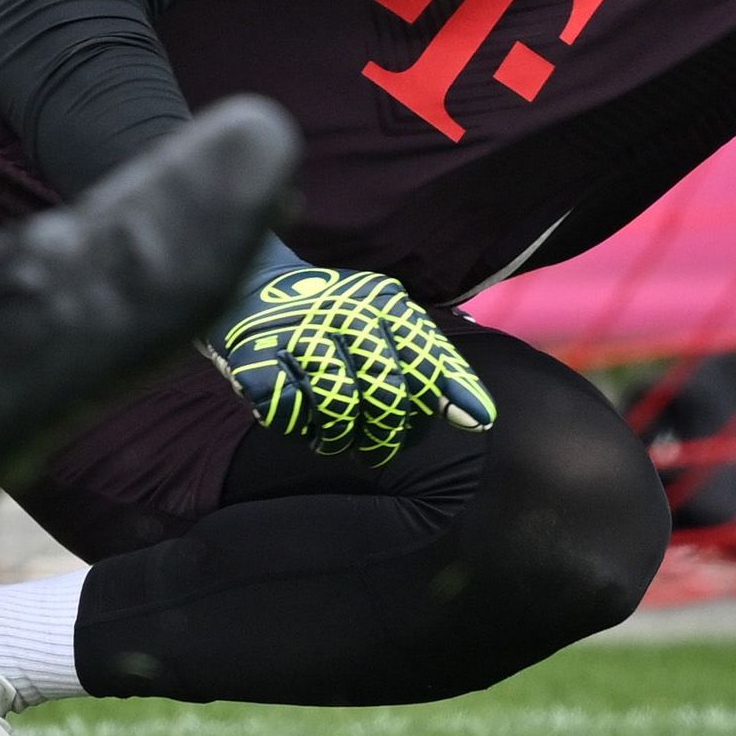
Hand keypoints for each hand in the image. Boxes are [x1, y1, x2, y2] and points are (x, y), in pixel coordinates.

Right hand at [211, 264, 496, 463]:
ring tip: (336, 437)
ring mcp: (299, 334)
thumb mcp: (388, 328)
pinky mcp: (257, 359)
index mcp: (383, 304)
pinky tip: (303, 421)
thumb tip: (480, 418)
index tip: (456, 426)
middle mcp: (345, 313)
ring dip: (340, 437)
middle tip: (377, 449)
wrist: (254, 286)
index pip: (424, 356)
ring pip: (339, 408)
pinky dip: (300, 428)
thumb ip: (433, 368)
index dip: (443, 395)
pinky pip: (291, 414)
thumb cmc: (335, 320)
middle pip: (385, 392)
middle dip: (385, 434)